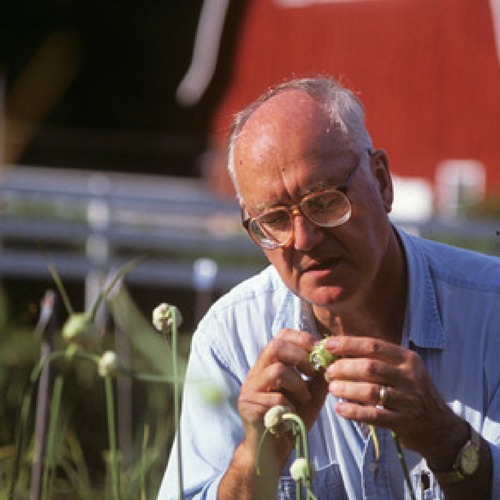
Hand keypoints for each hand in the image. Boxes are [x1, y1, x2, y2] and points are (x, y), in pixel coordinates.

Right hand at [237, 329, 327, 462]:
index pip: (281, 336)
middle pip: (275, 346)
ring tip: (305, 398)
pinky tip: (292, 417)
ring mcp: (249, 388)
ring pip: (276, 370)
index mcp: (269, 364)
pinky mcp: (248, 406)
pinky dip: (290, 407)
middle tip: (314, 372)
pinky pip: (275, 399)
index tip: (319, 352)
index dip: (301, 338)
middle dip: (301, 356)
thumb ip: (318, 377)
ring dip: (298, 383)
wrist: (272, 452)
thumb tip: (334, 358)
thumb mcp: (310, 395)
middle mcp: (256, 372)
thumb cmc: (290, 420)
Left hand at [323, 335, 467, 465]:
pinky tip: (339, 408)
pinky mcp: (405, 422)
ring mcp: (409, 400)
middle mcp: (410, 376)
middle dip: (344, 368)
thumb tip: (339, 351)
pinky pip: (374, 415)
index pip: (373, 345)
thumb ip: (377, 360)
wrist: (440, 427)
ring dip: (346, 388)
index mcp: (407, 359)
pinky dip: (353, 411)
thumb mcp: (403, 371)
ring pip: (370, 391)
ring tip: (332, 388)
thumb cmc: (411, 393)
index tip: (328, 345)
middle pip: (369, 367)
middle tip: (329, 371)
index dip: (348, 344)